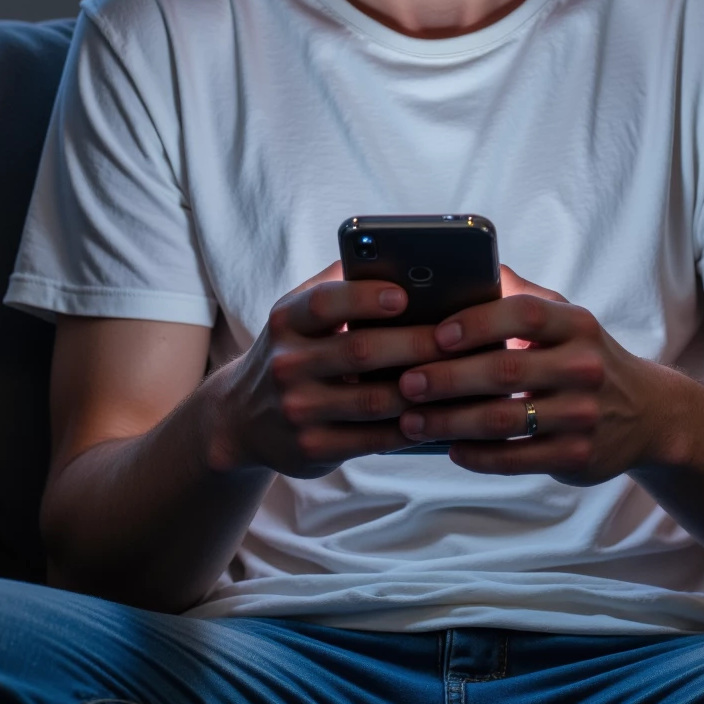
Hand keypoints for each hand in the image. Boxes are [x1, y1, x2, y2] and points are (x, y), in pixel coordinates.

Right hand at [215, 262, 448, 476]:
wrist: (242, 418)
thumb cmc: (293, 351)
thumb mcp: (298, 315)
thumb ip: (339, 284)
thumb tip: (399, 255)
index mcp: (287, 320)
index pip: (325, 302)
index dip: (365, 297)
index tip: (404, 294)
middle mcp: (287, 364)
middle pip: (360, 350)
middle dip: (416, 342)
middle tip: (459, 337)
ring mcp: (298, 410)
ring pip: (373, 399)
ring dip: (422, 388)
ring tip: (461, 374)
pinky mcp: (313, 448)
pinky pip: (373, 438)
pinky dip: (411, 426)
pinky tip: (439, 413)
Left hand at [395, 265, 663, 482]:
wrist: (648, 413)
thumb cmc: (585, 357)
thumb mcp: (566, 319)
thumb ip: (521, 294)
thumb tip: (473, 260)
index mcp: (575, 324)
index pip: (523, 314)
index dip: (477, 323)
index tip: (436, 333)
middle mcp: (583, 367)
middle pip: (504, 370)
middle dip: (447, 377)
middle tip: (405, 382)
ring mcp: (582, 414)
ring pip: (504, 419)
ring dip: (451, 422)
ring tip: (412, 421)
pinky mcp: (578, 455)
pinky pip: (517, 458)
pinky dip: (479, 456)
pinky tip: (450, 449)